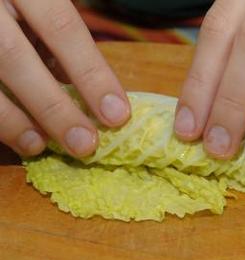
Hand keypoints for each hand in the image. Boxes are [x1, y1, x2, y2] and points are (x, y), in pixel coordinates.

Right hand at [0, 0, 129, 156]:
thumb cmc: (16, 1)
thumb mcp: (40, 4)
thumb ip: (56, 38)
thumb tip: (81, 87)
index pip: (63, 29)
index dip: (92, 74)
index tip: (117, 114)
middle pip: (16, 58)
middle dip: (54, 108)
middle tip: (84, 144)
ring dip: (11, 119)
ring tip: (39, 145)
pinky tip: (12, 134)